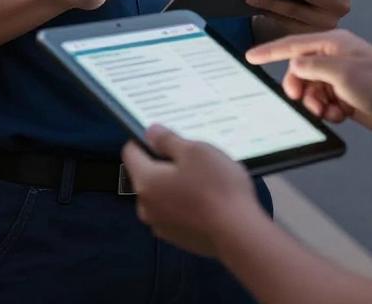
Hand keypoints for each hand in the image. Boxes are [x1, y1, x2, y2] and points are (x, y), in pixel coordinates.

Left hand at [122, 126, 260, 257]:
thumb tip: (150, 132)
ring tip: (206, 179)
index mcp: (145, 182)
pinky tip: (209, 200)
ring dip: (177, 184)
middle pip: (147, 174)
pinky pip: (175, 212)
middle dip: (166, 163)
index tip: (167, 137)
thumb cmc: (216, 188)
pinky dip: (186, 203)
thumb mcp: (194, 150)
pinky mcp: (179, 239)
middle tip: (193, 157)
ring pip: (163, 194)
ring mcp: (162, 226)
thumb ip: (167, 139)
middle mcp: (146, 207)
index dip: (146, 139)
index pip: (131, 151)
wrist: (240, 235)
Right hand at [246, 30, 371, 137]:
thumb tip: (294, 67)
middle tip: (300, 99)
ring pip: (310, 90)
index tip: (249, 56)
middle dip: (298, 87)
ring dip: (314, 103)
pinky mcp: (347, 96)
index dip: (269, 51)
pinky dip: (326, 111)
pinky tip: (339, 115)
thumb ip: (312, 67)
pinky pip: (323, 103)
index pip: (293, 44)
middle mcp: (334, 58)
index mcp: (332, 44)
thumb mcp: (341, 72)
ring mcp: (341, 78)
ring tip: (328, 110)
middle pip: (299, 71)